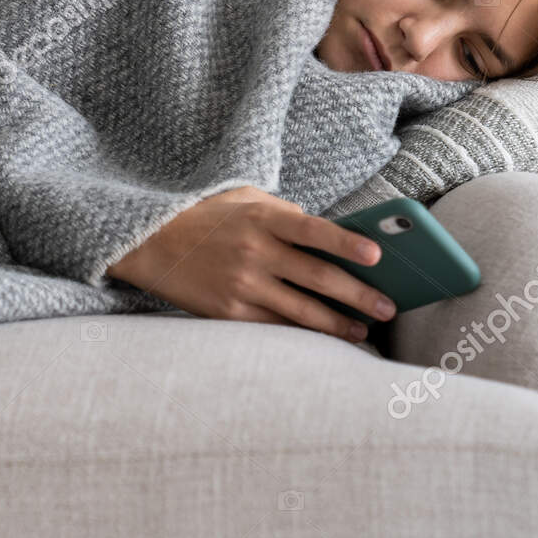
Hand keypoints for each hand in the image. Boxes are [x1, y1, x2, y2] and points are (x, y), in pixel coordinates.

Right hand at [105, 186, 395, 340]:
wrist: (148, 243)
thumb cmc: (203, 217)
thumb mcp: (243, 198)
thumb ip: (284, 211)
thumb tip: (327, 233)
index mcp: (262, 218)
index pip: (314, 231)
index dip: (348, 243)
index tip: (378, 255)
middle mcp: (254, 251)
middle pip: (318, 277)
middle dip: (359, 295)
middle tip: (388, 306)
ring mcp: (242, 285)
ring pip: (302, 310)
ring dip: (338, 323)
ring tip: (362, 330)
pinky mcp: (229, 312)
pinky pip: (275, 326)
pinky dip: (303, 334)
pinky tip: (323, 338)